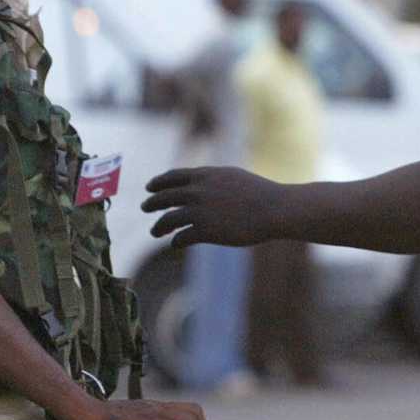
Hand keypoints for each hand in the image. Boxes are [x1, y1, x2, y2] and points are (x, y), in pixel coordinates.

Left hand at [142, 167, 283, 247]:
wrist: (274, 208)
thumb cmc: (259, 193)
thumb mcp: (232, 177)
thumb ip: (212, 179)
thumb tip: (199, 183)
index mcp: (205, 175)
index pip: (173, 176)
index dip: (158, 182)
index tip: (150, 187)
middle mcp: (198, 191)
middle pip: (165, 197)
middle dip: (152, 203)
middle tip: (145, 207)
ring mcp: (200, 211)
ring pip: (168, 219)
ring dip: (159, 226)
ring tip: (154, 231)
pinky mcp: (206, 231)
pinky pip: (182, 237)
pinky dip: (175, 241)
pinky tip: (174, 243)